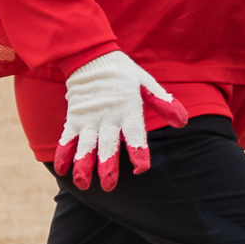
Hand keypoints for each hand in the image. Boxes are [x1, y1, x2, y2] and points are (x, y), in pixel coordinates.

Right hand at [55, 50, 187, 190]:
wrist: (92, 57)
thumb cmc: (124, 74)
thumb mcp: (147, 84)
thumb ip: (164, 103)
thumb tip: (183, 122)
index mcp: (128, 110)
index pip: (135, 135)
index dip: (139, 152)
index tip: (141, 169)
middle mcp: (108, 117)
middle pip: (107, 145)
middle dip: (107, 166)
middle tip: (108, 186)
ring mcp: (88, 118)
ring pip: (85, 145)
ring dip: (83, 165)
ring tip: (83, 184)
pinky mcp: (74, 118)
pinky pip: (67, 138)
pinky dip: (63, 153)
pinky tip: (61, 170)